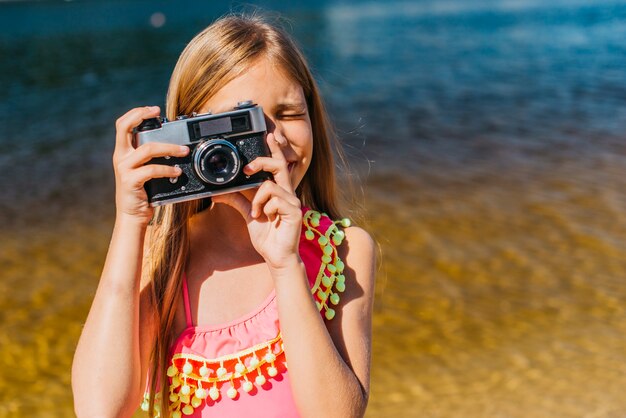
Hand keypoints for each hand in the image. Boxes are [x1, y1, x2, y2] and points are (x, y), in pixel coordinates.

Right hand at [112, 106, 188, 225]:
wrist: (132, 215)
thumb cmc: (143, 191)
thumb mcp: (144, 170)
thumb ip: (151, 157)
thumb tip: (175, 144)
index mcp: (124, 151)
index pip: (123, 124)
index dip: (136, 113)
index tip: (154, 109)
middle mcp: (121, 157)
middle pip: (124, 127)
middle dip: (141, 115)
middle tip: (159, 113)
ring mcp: (124, 168)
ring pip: (147, 148)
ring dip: (169, 147)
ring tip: (184, 151)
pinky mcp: (130, 181)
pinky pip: (151, 170)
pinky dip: (167, 169)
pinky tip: (177, 171)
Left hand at [212, 132, 302, 269]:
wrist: (277, 257)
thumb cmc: (267, 237)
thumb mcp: (248, 215)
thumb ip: (237, 201)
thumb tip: (218, 193)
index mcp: (279, 192)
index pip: (278, 166)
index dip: (274, 151)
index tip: (269, 136)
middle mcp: (288, 194)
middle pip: (278, 165)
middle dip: (261, 162)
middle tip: (247, 170)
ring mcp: (293, 202)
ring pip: (269, 185)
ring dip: (257, 199)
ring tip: (256, 213)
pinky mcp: (294, 211)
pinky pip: (273, 199)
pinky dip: (264, 208)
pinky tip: (266, 219)